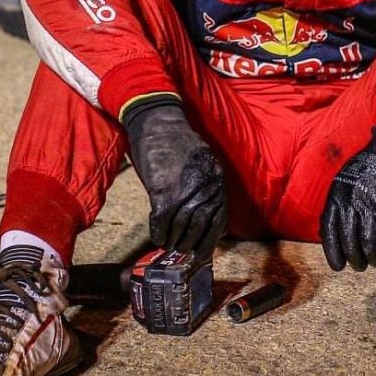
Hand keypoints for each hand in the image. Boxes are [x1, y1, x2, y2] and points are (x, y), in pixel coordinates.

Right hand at [125, 104, 226, 256]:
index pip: (219, 220)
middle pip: (200, 227)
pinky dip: (158, 233)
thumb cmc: (179, 142)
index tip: (204, 252)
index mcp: (217, 181)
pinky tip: (157, 236)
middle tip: (184, 253)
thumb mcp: (204, 163)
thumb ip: (209, 189)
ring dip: (174, 241)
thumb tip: (210, 218)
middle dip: (191, 244)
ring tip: (169, 246)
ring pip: (180, 228)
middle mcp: (204, 189)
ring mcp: (184, 192)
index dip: (211, 239)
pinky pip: (161, 222)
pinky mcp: (162, 193)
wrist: (159, 122)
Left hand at [319, 126, 375, 270]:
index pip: (330, 230)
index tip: (338, 266)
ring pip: (369, 243)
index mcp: (338, 194)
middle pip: (350, 241)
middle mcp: (353, 201)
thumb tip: (329, 232)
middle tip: (361, 266)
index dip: (333, 252)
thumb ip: (339, 203)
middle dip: (356, 259)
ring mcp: (373, 205)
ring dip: (373, 258)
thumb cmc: (372, 164)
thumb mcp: (346, 179)